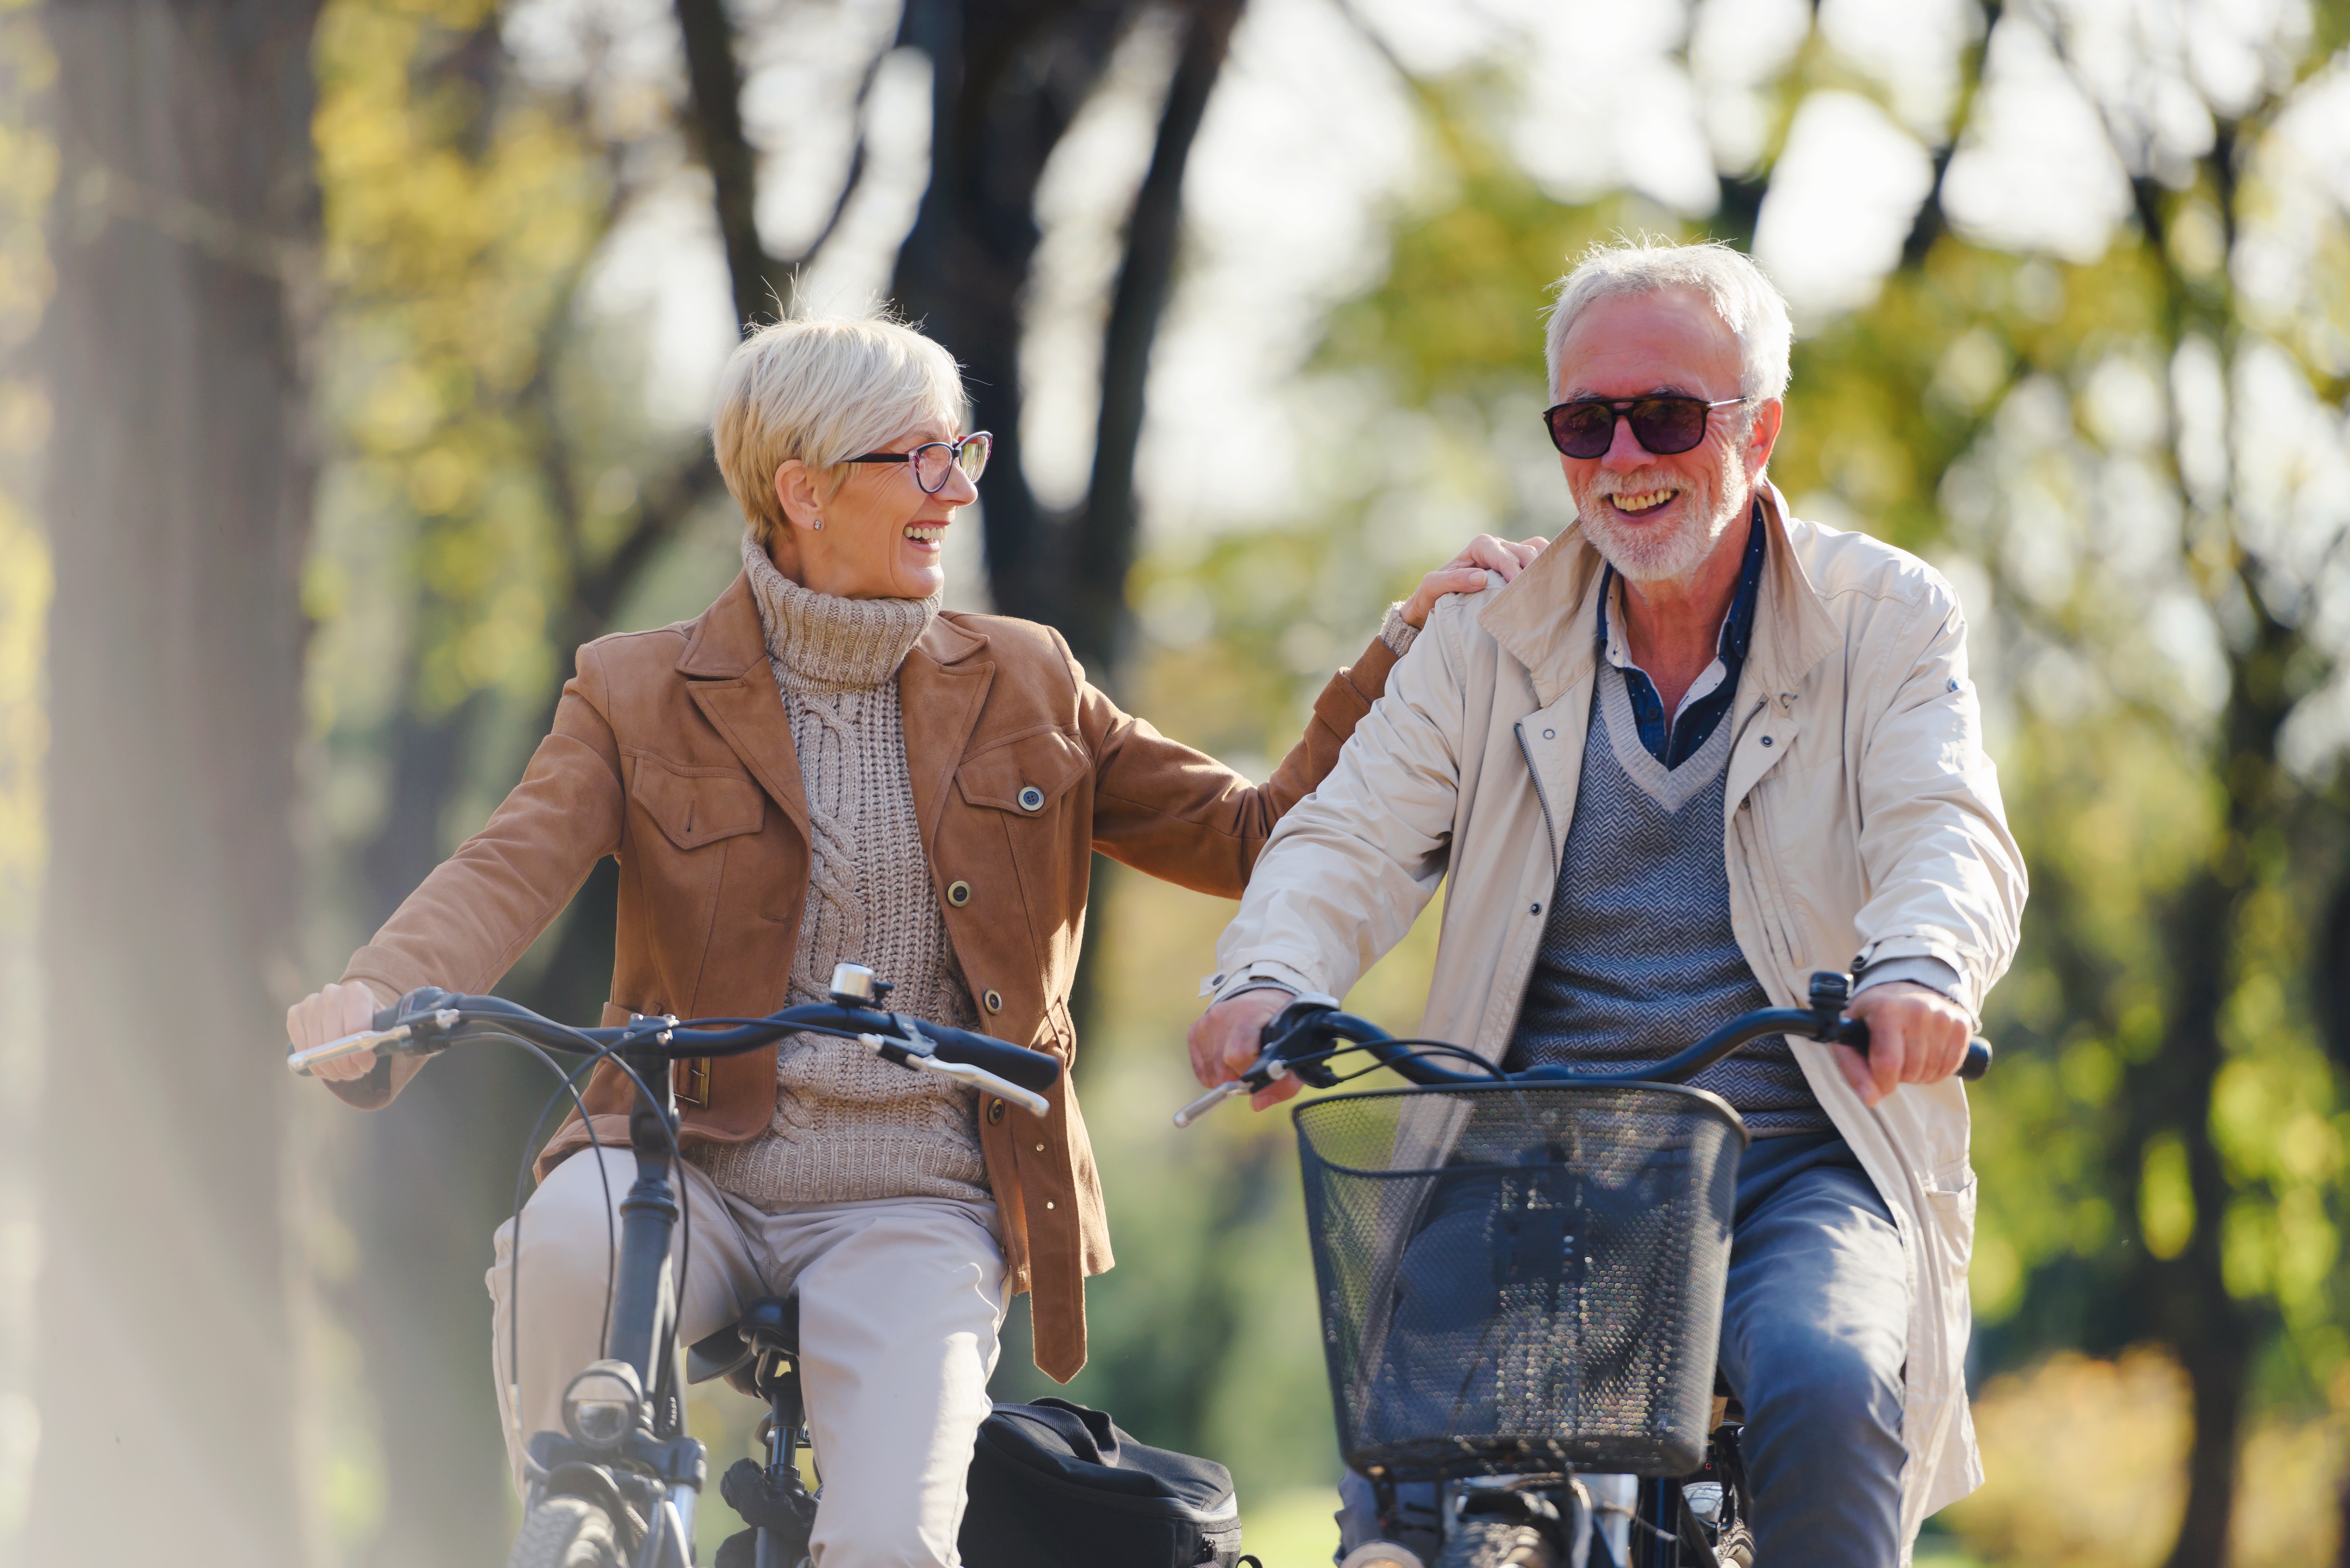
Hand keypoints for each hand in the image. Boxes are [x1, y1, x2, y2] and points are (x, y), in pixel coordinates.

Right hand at [286, 979, 397, 1083]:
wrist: (346, 1005)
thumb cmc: (366, 1017)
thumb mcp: (379, 1023)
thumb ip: (379, 1036)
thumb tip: (370, 1053)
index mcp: (357, 993)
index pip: (356, 1031)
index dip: (360, 1055)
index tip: (365, 1066)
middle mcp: (331, 994)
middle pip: (335, 1044)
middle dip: (346, 1066)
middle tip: (354, 1073)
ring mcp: (310, 1003)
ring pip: (317, 1051)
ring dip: (331, 1069)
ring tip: (342, 1072)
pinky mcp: (295, 1014)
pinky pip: (302, 1051)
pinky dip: (315, 1066)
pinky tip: (326, 1067)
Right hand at [1187, 989, 1301, 1110]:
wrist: (1261, 999)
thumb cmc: (1279, 1029)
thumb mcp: (1291, 1049)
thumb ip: (1285, 1081)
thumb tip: (1257, 1105)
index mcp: (1249, 1013)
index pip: (1238, 1054)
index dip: (1250, 1072)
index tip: (1262, 1072)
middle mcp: (1222, 1015)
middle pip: (1223, 1068)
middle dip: (1240, 1078)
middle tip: (1253, 1072)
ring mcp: (1206, 1022)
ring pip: (1212, 1072)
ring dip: (1228, 1078)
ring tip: (1243, 1066)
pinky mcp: (1195, 1031)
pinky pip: (1202, 1070)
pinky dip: (1216, 1075)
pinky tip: (1229, 1064)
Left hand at [1401, 534, 1547, 628]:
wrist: (1435, 602)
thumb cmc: (1432, 594)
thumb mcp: (1433, 587)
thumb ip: (1453, 580)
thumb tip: (1481, 578)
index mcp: (1480, 546)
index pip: (1503, 556)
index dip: (1513, 572)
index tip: (1519, 591)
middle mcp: (1498, 546)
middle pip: (1525, 552)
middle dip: (1532, 571)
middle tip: (1539, 595)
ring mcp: (1510, 554)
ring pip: (1537, 553)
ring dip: (1544, 568)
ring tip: (1549, 590)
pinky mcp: (1519, 566)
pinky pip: (1540, 558)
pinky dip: (1547, 567)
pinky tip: (1552, 585)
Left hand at [1833, 981, 1971, 1105]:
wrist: (1904, 986)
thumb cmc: (1871, 1017)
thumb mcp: (1850, 1036)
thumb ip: (1854, 1069)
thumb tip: (1871, 1099)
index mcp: (1885, 1010)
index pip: (1888, 1064)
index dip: (1882, 1083)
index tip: (1878, 1081)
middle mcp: (1918, 1009)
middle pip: (1911, 1070)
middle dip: (1899, 1077)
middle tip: (1892, 1062)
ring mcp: (1943, 1015)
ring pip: (1932, 1070)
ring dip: (1919, 1075)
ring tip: (1908, 1058)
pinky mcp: (1961, 1023)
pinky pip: (1952, 1065)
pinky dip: (1938, 1071)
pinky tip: (1927, 1059)